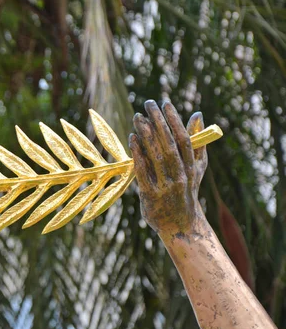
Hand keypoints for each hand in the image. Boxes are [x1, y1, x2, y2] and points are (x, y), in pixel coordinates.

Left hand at [128, 100, 207, 235]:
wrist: (179, 225)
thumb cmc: (186, 190)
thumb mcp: (197, 168)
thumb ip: (197, 142)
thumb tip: (197, 115)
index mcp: (192, 167)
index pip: (185, 139)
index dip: (175, 121)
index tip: (166, 103)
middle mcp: (181, 175)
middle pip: (169, 144)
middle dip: (159, 122)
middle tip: (149, 104)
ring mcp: (165, 185)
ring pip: (156, 156)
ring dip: (146, 134)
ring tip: (138, 117)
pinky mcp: (150, 194)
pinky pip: (143, 171)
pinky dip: (138, 154)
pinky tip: (132, 138)